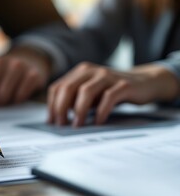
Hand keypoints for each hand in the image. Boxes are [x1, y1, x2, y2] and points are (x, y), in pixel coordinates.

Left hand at [0, 46, 50, 106]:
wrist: (32, 58)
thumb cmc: (6, 74)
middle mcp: (1, 63)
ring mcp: (17, 67)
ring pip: (3, 94)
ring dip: (3, 104)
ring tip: (4, 106)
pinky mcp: (33, 74)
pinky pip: (20, 95)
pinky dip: (17, 101)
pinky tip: (16, 101)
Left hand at [48, 62, 179, 126]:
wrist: (144, 83)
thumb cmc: (110, 92)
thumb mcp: (89, 95)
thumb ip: (74, 101)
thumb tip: (54, 120)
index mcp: (79, 72)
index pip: (57, 87)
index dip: (51, 105)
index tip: (51, 122)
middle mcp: (91, 70)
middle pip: (67, 88)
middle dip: (61, 108)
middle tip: (61, 125)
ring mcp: (107, 75)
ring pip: (85, 91)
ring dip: (79, 110)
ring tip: (77, 126)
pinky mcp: (123, 85)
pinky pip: (108, 97)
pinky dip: (101, 111)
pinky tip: (98, 123)